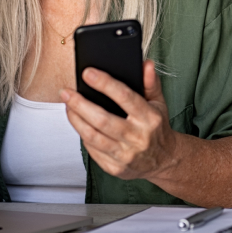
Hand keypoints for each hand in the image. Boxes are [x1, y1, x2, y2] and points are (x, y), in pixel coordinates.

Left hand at [60, 61, 178, 181]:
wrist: (165, 160)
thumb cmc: (157, 128)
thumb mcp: (159, 103)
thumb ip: (150, 83)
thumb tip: (146, 64)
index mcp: (149, 118)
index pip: (125, 97)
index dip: (105, 84)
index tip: (87, 73)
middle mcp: (138, 138)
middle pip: (102, 120)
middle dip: (80, 104)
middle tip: (66, 92)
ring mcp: (126, 155)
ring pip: (93, 136)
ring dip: (76, 119)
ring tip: (68, 106)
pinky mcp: (115, 168)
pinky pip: (92, 150)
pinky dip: (82, 135)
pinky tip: (79, 124)